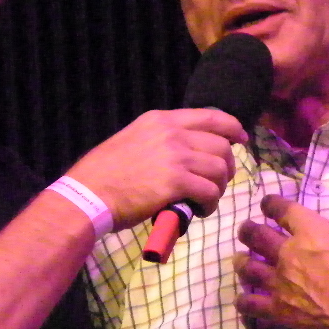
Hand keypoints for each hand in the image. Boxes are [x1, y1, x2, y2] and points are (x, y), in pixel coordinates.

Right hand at [65, 108, 245, 230]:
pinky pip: (210, 191)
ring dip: (218, 188)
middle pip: (222, 145)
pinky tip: (199, 211)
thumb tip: (184, 152)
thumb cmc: (103, 173)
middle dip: (227, 166)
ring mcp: (176, 156)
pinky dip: (210, 204)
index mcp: (160, 120)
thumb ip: (159, 140)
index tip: (241, 139)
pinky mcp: (177, 182)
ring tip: (205, 200)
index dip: (232, 128)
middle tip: (218, 182)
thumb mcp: (132, 140)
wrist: (88, 194)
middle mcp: (172, 133)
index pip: (211, 117)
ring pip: (220, 169)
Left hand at [234, 191, 328, 328]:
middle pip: (255, 235)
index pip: (281, 209)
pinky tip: (244, 299)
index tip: (267, 203)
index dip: (270, 203)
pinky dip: (244, 301)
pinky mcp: (281, 311)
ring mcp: (282, 283)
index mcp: (312, 231)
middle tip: (247, 230)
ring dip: (241, 263)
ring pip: (247, 268)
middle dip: (248, 230)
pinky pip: (251, 304)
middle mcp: (289, 254)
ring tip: (240, 261)